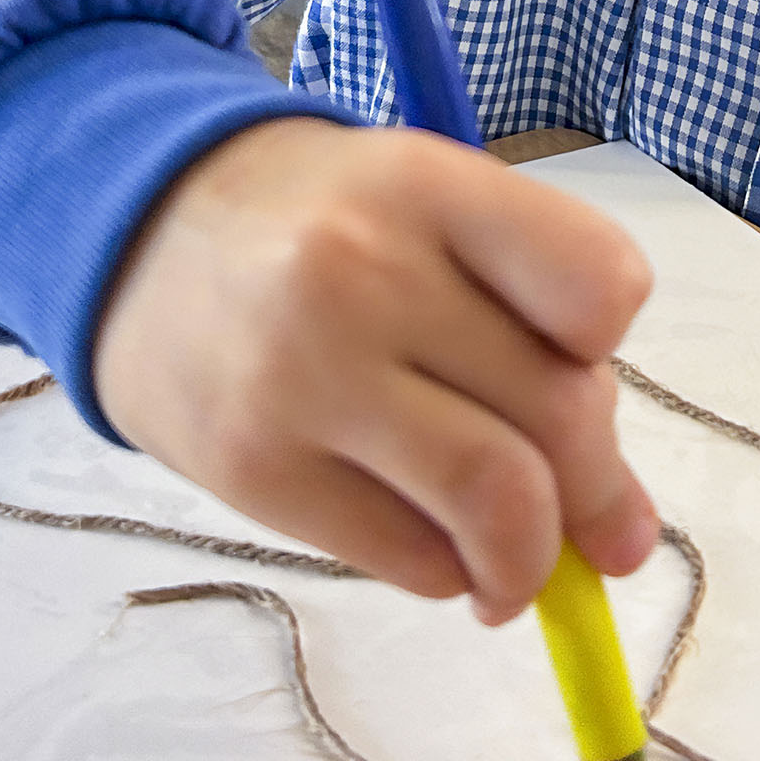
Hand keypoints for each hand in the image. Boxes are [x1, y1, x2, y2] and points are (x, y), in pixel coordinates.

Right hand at [94, 120, 660, 624]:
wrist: (137, 235)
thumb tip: (622, 529)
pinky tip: (438, 546)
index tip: (584, 360)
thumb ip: (537, 326)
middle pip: (557, 413)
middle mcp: (366, 272)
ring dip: (534, 560)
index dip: (609, 343)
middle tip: (595, 520)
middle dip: (597, 490)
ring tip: (524, 566)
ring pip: (494, 504)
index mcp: (432, 188)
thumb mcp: (434, 215)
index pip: (598, 287)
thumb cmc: (327, 225)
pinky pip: (409, 558)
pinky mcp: (253, 469)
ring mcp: (303, 376)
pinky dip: (452, 572)